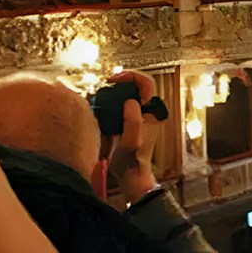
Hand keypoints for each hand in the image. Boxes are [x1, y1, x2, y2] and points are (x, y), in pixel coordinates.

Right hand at [105, 70, 160, 204]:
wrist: (129, 175)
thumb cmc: (132, 160)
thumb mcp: (132, 142)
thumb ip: (133, 123)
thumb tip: (130, 102)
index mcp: (152, 111)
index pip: (146, 83)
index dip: (130, 76)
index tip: (113, 81)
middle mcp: (146, 110)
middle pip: (134, 86)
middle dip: (118, 83)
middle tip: (103, 88)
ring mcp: (137, 115)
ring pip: (125, 94)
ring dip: (112, 93)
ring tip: (99, 98)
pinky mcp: (126, 121)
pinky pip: (117, 105)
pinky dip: (108, 103)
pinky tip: (98, 109)